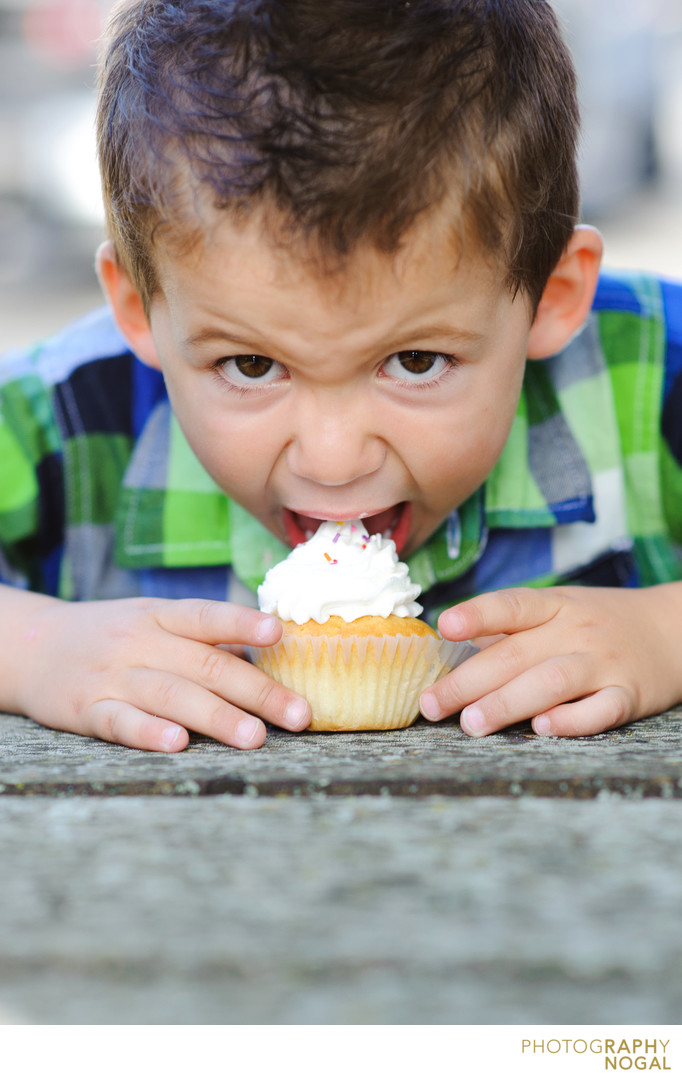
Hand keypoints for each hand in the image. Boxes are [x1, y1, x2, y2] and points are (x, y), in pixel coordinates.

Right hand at [12, 596, 310, 751]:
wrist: (32, 646)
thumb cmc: (113, 636)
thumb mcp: (153, 622)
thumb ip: (204, 638)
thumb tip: (270, 654)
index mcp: (160, 616)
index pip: (206, 616)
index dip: (243, 623)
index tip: (279, 634)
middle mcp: (140, 642)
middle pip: (205, 664)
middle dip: (257, 692)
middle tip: (299, 715)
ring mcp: (113, 676)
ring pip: (171, 694)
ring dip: (216, 716)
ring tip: (255, 737)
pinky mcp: (87, 710)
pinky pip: (121, 722)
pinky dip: (149, 732)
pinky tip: (177, 744)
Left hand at [419, 584, 681, 736]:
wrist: (673, 630)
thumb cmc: (598, 623)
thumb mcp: (558, 611)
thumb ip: (510, 630)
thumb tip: (450, 649)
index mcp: (554, 606)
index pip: (511, 606)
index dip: (477, 614)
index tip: (444, 626)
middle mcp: (576, 631)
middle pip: (516, 655)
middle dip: (469, 682)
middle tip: (432, 704)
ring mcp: (604, 663)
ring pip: (552, 681)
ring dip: (508, 703)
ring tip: (471, 724)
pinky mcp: (629, 695)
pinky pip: (601, 710)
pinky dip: (572, 720)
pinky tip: (542, 728)